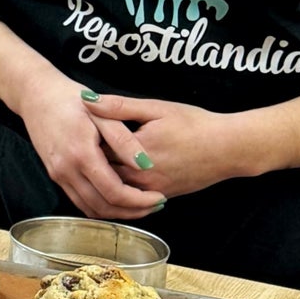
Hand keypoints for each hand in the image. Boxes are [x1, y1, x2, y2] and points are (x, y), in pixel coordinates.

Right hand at [14, 70, 165, 219]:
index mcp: (81, 154)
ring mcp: (59, 175)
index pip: (114, 192)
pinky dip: (101, 206)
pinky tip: (117, 198)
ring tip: (141, 205)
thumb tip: (146, 165)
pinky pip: (80, 201)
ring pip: (90, 209)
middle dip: (132, 212)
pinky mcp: (56, 176)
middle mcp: (67, 170)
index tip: (159, 198)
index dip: (139, 201)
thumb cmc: (71, 100)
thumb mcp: (102, 113)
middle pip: (103, 207)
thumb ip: (124, 140)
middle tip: (155, 205)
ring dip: (117, 213)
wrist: (37, 96)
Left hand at [82, 93, 253, 198]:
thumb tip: (87, 100)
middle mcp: (140, 178)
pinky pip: (130, 198)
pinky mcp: (161, 197)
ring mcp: (150, 191)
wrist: (229, 148)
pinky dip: (118, 188)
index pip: (93, 152)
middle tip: (73, 148)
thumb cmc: (194, 124)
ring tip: (88, 161)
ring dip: (100, 177)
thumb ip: (119, 106)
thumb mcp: (156, 109)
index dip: (81, 142)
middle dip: (87, 162)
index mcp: (134, 153)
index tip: (70, 131)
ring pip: (113, 189)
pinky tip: (110, 174)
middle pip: (100, 174)